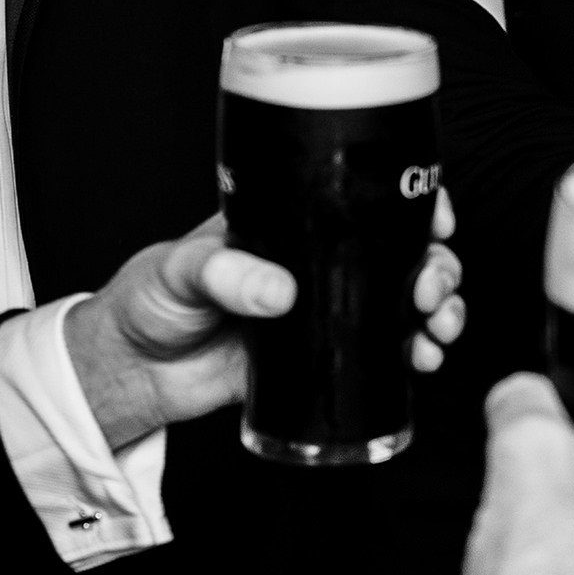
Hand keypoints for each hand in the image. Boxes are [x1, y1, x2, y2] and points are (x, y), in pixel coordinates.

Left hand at [64, 196, 464, 450]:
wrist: (134, 372)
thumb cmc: (148, 301)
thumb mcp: (177, 270)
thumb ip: (223, 272)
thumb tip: (279, 289)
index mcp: (293, 226)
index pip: (367, 201)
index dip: (415, 205)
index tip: (437, 220)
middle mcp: (321, 263)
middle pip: (404, 252)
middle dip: (437, 267)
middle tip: (428, 290)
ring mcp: (329, 310)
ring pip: (407, 299)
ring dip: (439, 309)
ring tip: (436, 326)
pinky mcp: (327, 357)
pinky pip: (388, 351)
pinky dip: (417, 353)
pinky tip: (423, 359)